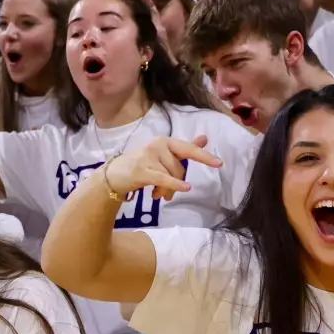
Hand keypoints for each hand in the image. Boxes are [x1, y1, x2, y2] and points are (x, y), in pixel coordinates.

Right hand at [102, 135, 223, 201]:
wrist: (114, 174)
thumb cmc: (142, 164)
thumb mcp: (164, 155)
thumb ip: (184, 148)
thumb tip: (205, 138)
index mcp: (165, 141)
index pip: (188, 148)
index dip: (204, 156)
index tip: (219, 163)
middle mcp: (157, 145)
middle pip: (179, 167)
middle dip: (176, 183)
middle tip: (166, 195)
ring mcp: (148, 156)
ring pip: (171, 176)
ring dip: (166, 190)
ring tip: (156, 194)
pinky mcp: (142, 169)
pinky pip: (164, 179)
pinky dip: (175, 185)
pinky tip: (184, 188)